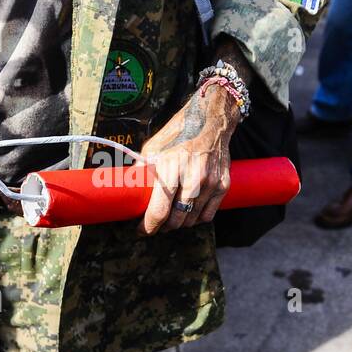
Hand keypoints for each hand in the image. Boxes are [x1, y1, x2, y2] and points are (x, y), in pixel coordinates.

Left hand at [137, 82, 240, 234]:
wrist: (210, 122)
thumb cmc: (177, 135)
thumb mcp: (153, 149)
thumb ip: (141, 172)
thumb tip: (127, 192)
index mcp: (171, 167)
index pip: (160, 210)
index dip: (148, 226)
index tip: (141, 230)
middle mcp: (193, 177)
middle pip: (177, 220)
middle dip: (163, 227)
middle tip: (156, 224)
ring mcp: (210, 182)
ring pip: (192, 220)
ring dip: (179, 224)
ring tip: (171, 219)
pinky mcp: (223, 185)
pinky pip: (208, 215)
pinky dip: (196, 218)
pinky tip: (188, 212)